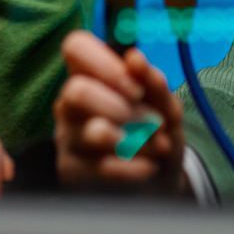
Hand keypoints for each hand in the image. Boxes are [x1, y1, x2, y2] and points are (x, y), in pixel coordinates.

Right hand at [54, 31, 185, 189]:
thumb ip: (153, 83)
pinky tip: (149, 167)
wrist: (159, 185)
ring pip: (93, 131)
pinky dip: (134, 167)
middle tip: (152, 122)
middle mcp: (71, 103)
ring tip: (157, 146)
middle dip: (123, 107)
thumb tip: (134, 58)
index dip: (105, 63)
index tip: (135, 88)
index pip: (75, 47)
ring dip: (138, 139)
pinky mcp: (72, 171)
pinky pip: (101, 167)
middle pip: (77, 91)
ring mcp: (68, 138)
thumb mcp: (165, 107)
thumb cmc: (155, 134)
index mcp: (90, 76)